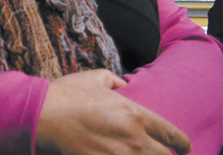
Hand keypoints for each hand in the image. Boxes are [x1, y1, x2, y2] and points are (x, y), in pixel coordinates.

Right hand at [36, 69, 190, 154]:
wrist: (41, 115)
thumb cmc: (66, 95)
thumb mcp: (94, 78)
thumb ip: (115, 80)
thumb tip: (124, 86)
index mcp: (136, 115)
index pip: (172, 135)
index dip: (182, 143)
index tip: (183, 147)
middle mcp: (134, 139)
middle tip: (161, 154)